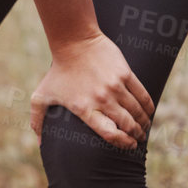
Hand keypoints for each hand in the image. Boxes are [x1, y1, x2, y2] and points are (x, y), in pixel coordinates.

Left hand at [29, 32, 153, 149]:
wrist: (74, 42)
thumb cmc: (58, 71)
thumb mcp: (42, 96)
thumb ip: (37, 120)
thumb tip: (39, 143)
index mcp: (84, 108)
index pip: (110, 133)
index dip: (123, 142)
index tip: (129, 145)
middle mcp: (101, 99)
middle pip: (127, 124)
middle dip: (136, 135)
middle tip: (139, 139)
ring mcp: (115, 86)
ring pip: (137, 110)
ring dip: (144, 122)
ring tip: (144, 128)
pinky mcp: (125, 73)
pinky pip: (141, 94)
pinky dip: (148, 106)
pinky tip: (149, 112)